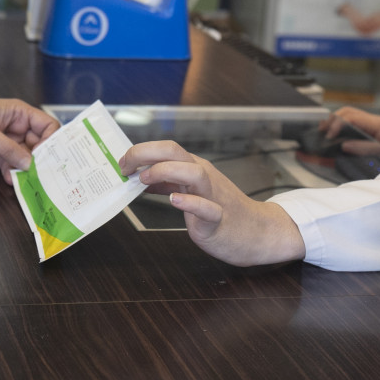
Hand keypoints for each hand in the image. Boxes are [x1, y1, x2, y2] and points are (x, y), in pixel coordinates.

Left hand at [0, 96, 59, 184]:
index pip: (47, 126)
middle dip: (42, 160)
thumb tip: (29, 164)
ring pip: (25, 158)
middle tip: (44, 176)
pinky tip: (11, 181)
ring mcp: (8, 142)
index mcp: (20, 114)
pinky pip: (10, 165)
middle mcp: (18, 128)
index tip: (51, 157)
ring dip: (27, 170)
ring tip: (29, 182)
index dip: (52, 140)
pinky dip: (12, 174)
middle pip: (39, 145)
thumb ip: (7, 148)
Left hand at [119, 141, 305, 266]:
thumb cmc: (222, 211)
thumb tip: (138, 177)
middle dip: (146, 154)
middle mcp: (204, 177)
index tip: (123, 164)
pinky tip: (175, 201)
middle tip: (125, 167)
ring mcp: (213, 197)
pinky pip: (207, 208)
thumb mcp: (191, 191)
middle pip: (176, 152)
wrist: (257, 232)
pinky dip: (190, 203)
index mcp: (195, 169)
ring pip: (193, 173)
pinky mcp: (218, 220)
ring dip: (166, 172)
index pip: (167, 148)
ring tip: (145, 181)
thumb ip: (167, 183)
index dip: (141, 151)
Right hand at [319, 106, 379, 160]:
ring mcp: (372, 122)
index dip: (337, 125)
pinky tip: (335, 132)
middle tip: (322, 132)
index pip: (351, 117)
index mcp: (377, 124)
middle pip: (347, 111)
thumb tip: (344, 146)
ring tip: (324, 131)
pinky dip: (342, 124)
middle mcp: (373, 120)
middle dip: (332, 120)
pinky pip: (353, 120)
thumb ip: (365, 149)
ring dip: (336, 120)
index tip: (328, 136)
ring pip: (349, 113)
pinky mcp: (371, 126)